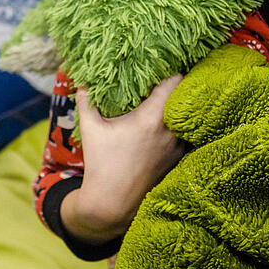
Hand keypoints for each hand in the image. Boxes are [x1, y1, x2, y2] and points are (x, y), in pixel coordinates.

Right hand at [60, 75, 187, 243]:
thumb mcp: (91, 129)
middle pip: (185, 97)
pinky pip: (185, 135)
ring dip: (178, 108)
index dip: (172, 69)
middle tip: (164, 78)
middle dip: (176, 86)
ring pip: (187, 117)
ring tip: (166, 101)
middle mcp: (171, 132)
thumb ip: (86, 100)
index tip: (163, 64)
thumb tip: (82, 79)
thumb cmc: (101, 165)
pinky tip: (165, 126)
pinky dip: (178, 127)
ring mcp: (178, 148)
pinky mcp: (178, 160)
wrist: (112, 204)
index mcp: (152, 119)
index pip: (176, 81)